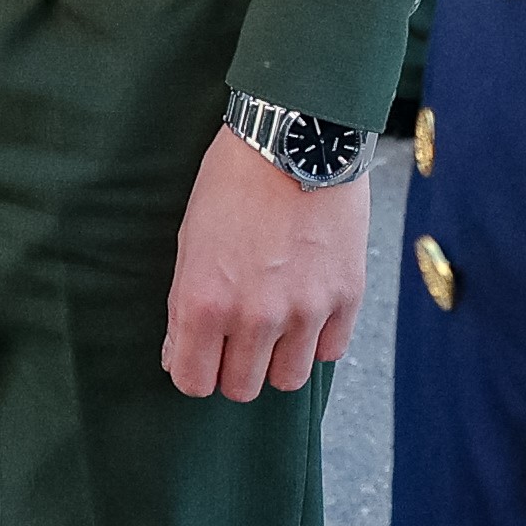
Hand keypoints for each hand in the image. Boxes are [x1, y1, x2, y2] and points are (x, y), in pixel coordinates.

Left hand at [159, 128, 372, 400]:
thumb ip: (185, 303)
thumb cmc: (232, 180)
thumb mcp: (190, 238)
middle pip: (241, 388)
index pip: (193, 381)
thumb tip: (180, 354)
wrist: (297, 137)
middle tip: (236, 338)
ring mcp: (305, 310)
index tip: (200, 354)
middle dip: (233, 368)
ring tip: (274, 325)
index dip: (193, 370)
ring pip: (288, 380)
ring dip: (277, 360)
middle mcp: (254, 316)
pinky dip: (316, 339)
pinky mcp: (346, 297)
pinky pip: (328, 352)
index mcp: (204, 301)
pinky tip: (306, 308)